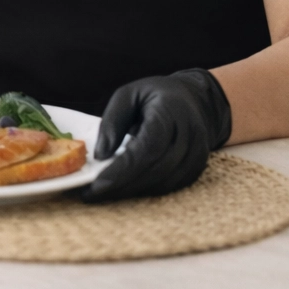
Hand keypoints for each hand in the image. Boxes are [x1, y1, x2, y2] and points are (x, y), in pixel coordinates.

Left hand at [80, 68, 231, 202]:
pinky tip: (123, 188)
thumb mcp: (127, 94)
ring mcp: (197, 155)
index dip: (123, 169)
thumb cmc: (155, 96)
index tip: (96, 183)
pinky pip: (169, 186)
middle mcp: (190, 136)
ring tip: (102, 192)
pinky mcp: (196, 169)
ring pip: (163, 183)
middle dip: (122, 185)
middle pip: (156, 170)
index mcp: (171, 112)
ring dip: (131, 191)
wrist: (193, 100)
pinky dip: (144, 190)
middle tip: (92, 194)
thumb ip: (112, 121)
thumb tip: (100, 155)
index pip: (148, 147)